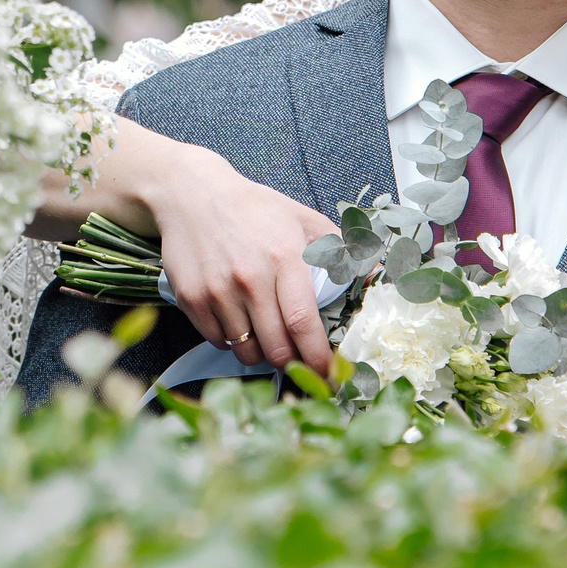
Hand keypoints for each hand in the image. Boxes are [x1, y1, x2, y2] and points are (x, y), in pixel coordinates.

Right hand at [139, 140, 337, 376]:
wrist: (191, 193)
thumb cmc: (252, 208)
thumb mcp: (302, 219)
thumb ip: (340, 249)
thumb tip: (375, 275)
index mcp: (283, 257)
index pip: (302, 323)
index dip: (318, 358)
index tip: (330, 374)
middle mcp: (248, 277)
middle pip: (276, 347)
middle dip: (294, 363)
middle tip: (300, 359)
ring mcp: (216, 290)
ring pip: (246, 351)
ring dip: (262, 353)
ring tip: (268, 333)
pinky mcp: (191, 299)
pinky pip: (218, 342)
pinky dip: (233, 342)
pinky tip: (239, 320)